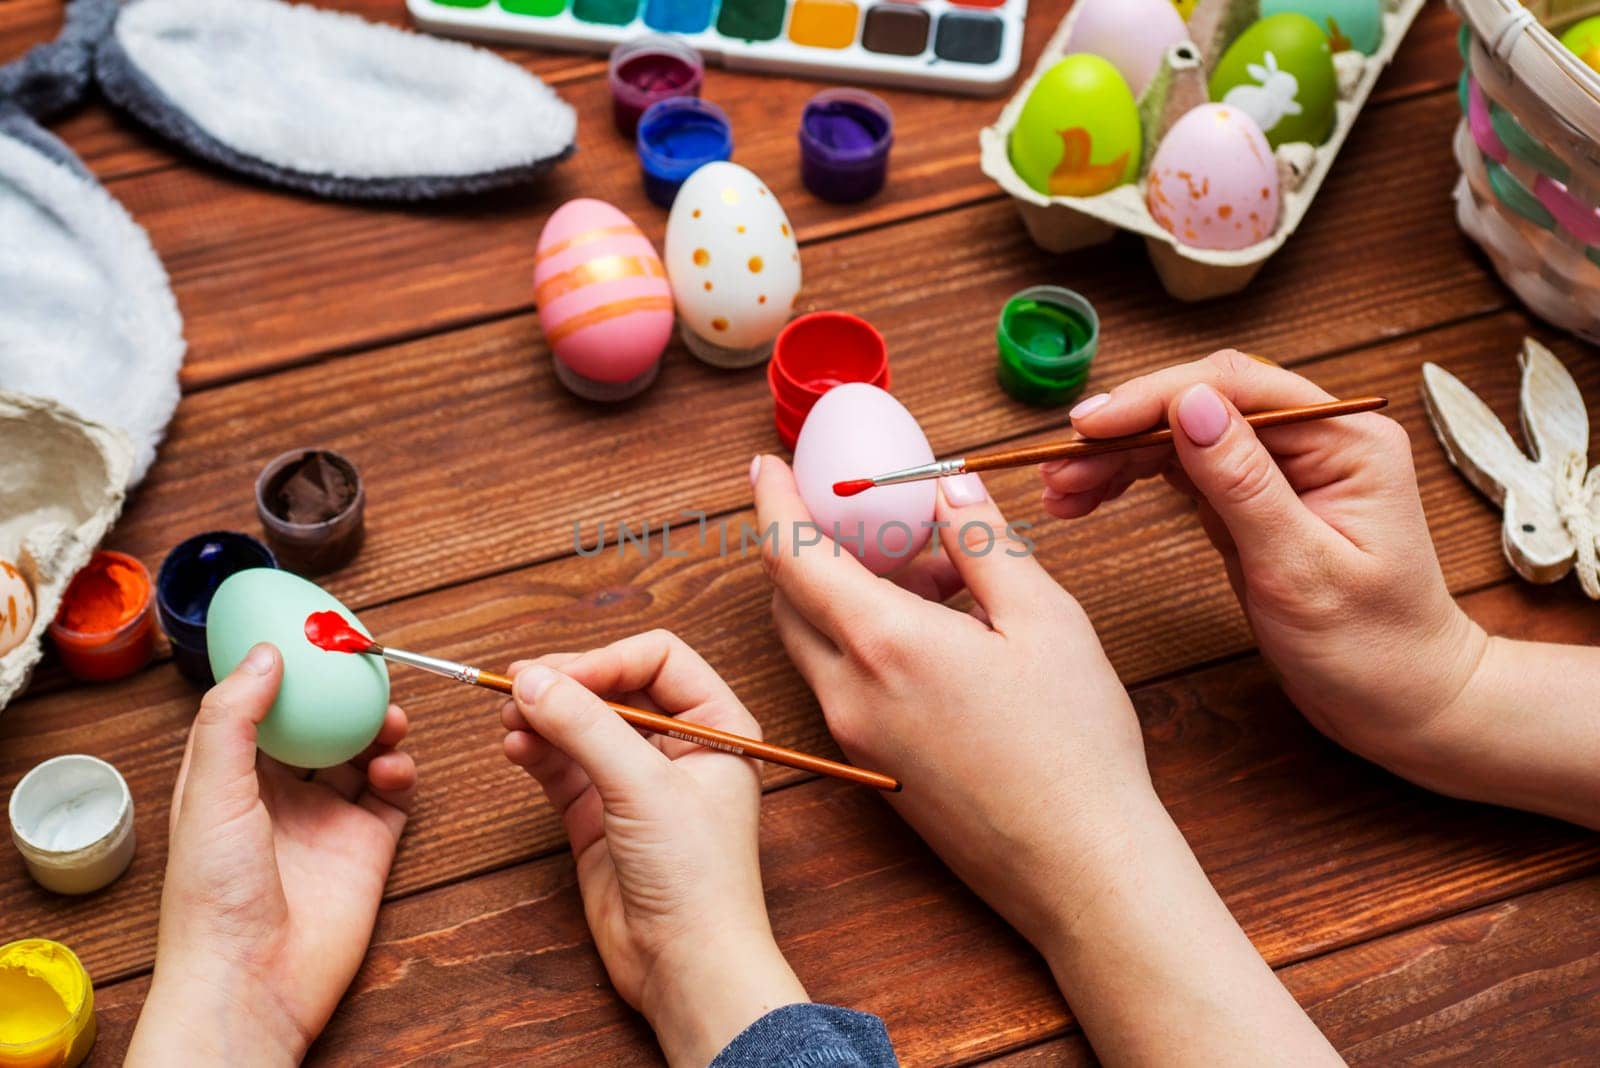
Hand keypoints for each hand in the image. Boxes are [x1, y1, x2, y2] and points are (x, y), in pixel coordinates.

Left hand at [126, 644, 416, 1065]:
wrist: (253, 980)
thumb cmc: (212, 899)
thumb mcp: (210, 791)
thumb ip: (235, 718)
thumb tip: (266, 655)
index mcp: (232, 780)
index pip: (261, 711)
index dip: (286, 674)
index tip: (312, 639)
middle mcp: (281, 797)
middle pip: (320, 727)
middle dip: (343, 696)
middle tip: (366, 667)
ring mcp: (327, 821)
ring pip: (363, 754)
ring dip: (378, 728)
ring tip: (388, 718)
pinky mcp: (368, 848)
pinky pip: (396, 795)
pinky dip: (402, 772)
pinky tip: (395, 767)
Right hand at [501, 631, 807, 1067]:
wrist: (687, 967)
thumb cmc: (697, 878)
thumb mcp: (644, 787)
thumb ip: (586, 727)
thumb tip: (531, 680)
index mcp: (718, 725)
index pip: (659, 659)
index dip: (606, 660)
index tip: (558, 677)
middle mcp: (679, 747)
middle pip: (614, 686)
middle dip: (567, 683)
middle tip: (516, 685)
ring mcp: (637, 781)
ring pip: (582, 724)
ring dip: (544, 714)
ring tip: (508, 717)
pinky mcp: (600, 815)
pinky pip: (562, 764)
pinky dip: (536, 749)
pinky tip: (515, 745)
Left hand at [750, 454, 1150, 948]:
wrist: (1080, 871)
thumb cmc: (1074, 747)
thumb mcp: (1045, 620)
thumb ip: (985, 544)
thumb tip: (948, 487)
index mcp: (884, 643)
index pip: (789, 556)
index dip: (771, 501)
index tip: (765, 465)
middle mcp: (850, 693)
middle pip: (790, 600)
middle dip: (811, 545)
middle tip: (865, 514)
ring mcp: (856, 738)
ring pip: (817, 644)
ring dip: (845, 595)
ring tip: (934, 575)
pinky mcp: (874, 770)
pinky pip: (845, 684)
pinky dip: (865, 641)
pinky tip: (941, 635)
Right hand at [1041, 350, 1485, 776]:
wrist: (1403, 703)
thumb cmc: (1370, 648)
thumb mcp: (1301, 569)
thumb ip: (1244, 484)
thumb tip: (1192, 404)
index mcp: (1346, 439)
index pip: (1235, 387)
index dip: (1153, 398)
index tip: (1088, 426)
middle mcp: (1314, 439)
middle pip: (1200, 404)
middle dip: (1122, 431)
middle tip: (1056, 470)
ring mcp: (1281, 467)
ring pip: (1181, 435)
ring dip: (1116, 456)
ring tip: (1059, 489)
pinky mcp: (1252, 499)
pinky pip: (1182, 471)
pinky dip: (1132, 479)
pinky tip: (1090, 495)